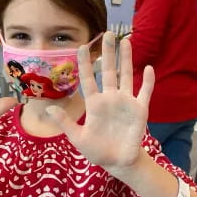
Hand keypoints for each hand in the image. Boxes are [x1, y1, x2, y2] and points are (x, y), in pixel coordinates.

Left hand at [46, 32, 154, 172]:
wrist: (118, 162)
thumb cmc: (97, 150)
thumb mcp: (78, 138)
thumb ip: (66, 122)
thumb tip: (49, 108)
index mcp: (94, 104)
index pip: (88, 79)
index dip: (84, 64)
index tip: (81, 47)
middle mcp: (110, 98)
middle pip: (107, 71)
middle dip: (107, 53)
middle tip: (108, 34)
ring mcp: (125, 102)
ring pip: (125, 76)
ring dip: (126, 59)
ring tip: (126, 41)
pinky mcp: (140, 110)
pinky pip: (144, 92)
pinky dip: (147, 81)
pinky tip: (147, 68)